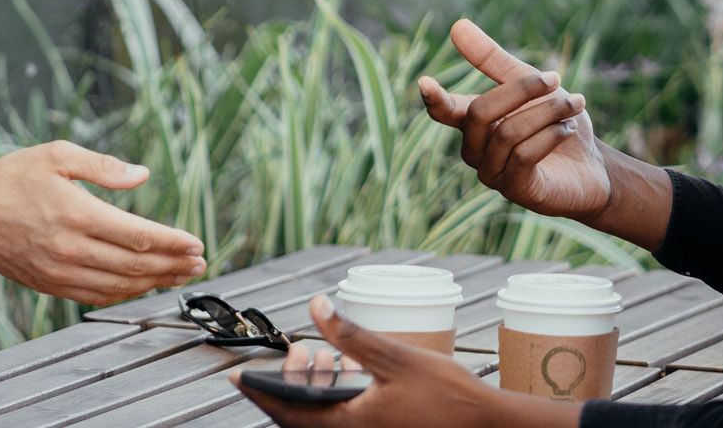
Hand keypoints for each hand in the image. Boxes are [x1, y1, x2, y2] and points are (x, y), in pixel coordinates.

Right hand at [0, 140, 205, 305]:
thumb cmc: (11, 178)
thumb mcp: (57, 155)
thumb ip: (104, 166)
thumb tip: (142, 174)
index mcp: (76, 213)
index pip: (138, 234)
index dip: (172, 242)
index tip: (196, 243)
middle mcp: (70, 248)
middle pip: (135, 264)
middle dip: (173, 264)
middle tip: (199, 262)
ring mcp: (59, 271)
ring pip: (119, 285)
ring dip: (155, 282)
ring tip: (180, 274)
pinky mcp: (49, 285)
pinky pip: (96, 296)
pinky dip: (125, 293)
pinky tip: (142, 284)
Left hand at [231, 296, 577, 427]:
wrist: (486, 425)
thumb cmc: (446, 395)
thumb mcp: (394, 357)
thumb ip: (350, 334)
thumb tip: (315, 307)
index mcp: (347, 426)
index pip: (286, 412)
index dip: (258, 393)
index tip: (235, 377)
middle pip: (301, 417)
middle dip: (291, 382)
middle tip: (296, 353)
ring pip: (322, 419)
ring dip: (315, 389)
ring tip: (323, 356)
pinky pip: (343, 421)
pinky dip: (335, 398)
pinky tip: (348, 371)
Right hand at [422, 20, 673, 249]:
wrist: (594, 165)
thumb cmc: (557, 122)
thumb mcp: (531, 86)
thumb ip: (493, 60)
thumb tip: (456, 26)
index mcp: (474, 123)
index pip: (444, 111)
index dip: (434, 98)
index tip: (425, 82)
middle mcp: (476, 151)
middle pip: (480, 113)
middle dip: (522, 90)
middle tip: (555, 78)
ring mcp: (493, 174)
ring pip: (508, 133)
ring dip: (547, 112)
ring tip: (574, 105)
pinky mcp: (516, 191)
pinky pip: (524, 156)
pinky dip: (551, 134)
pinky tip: (569, 128)